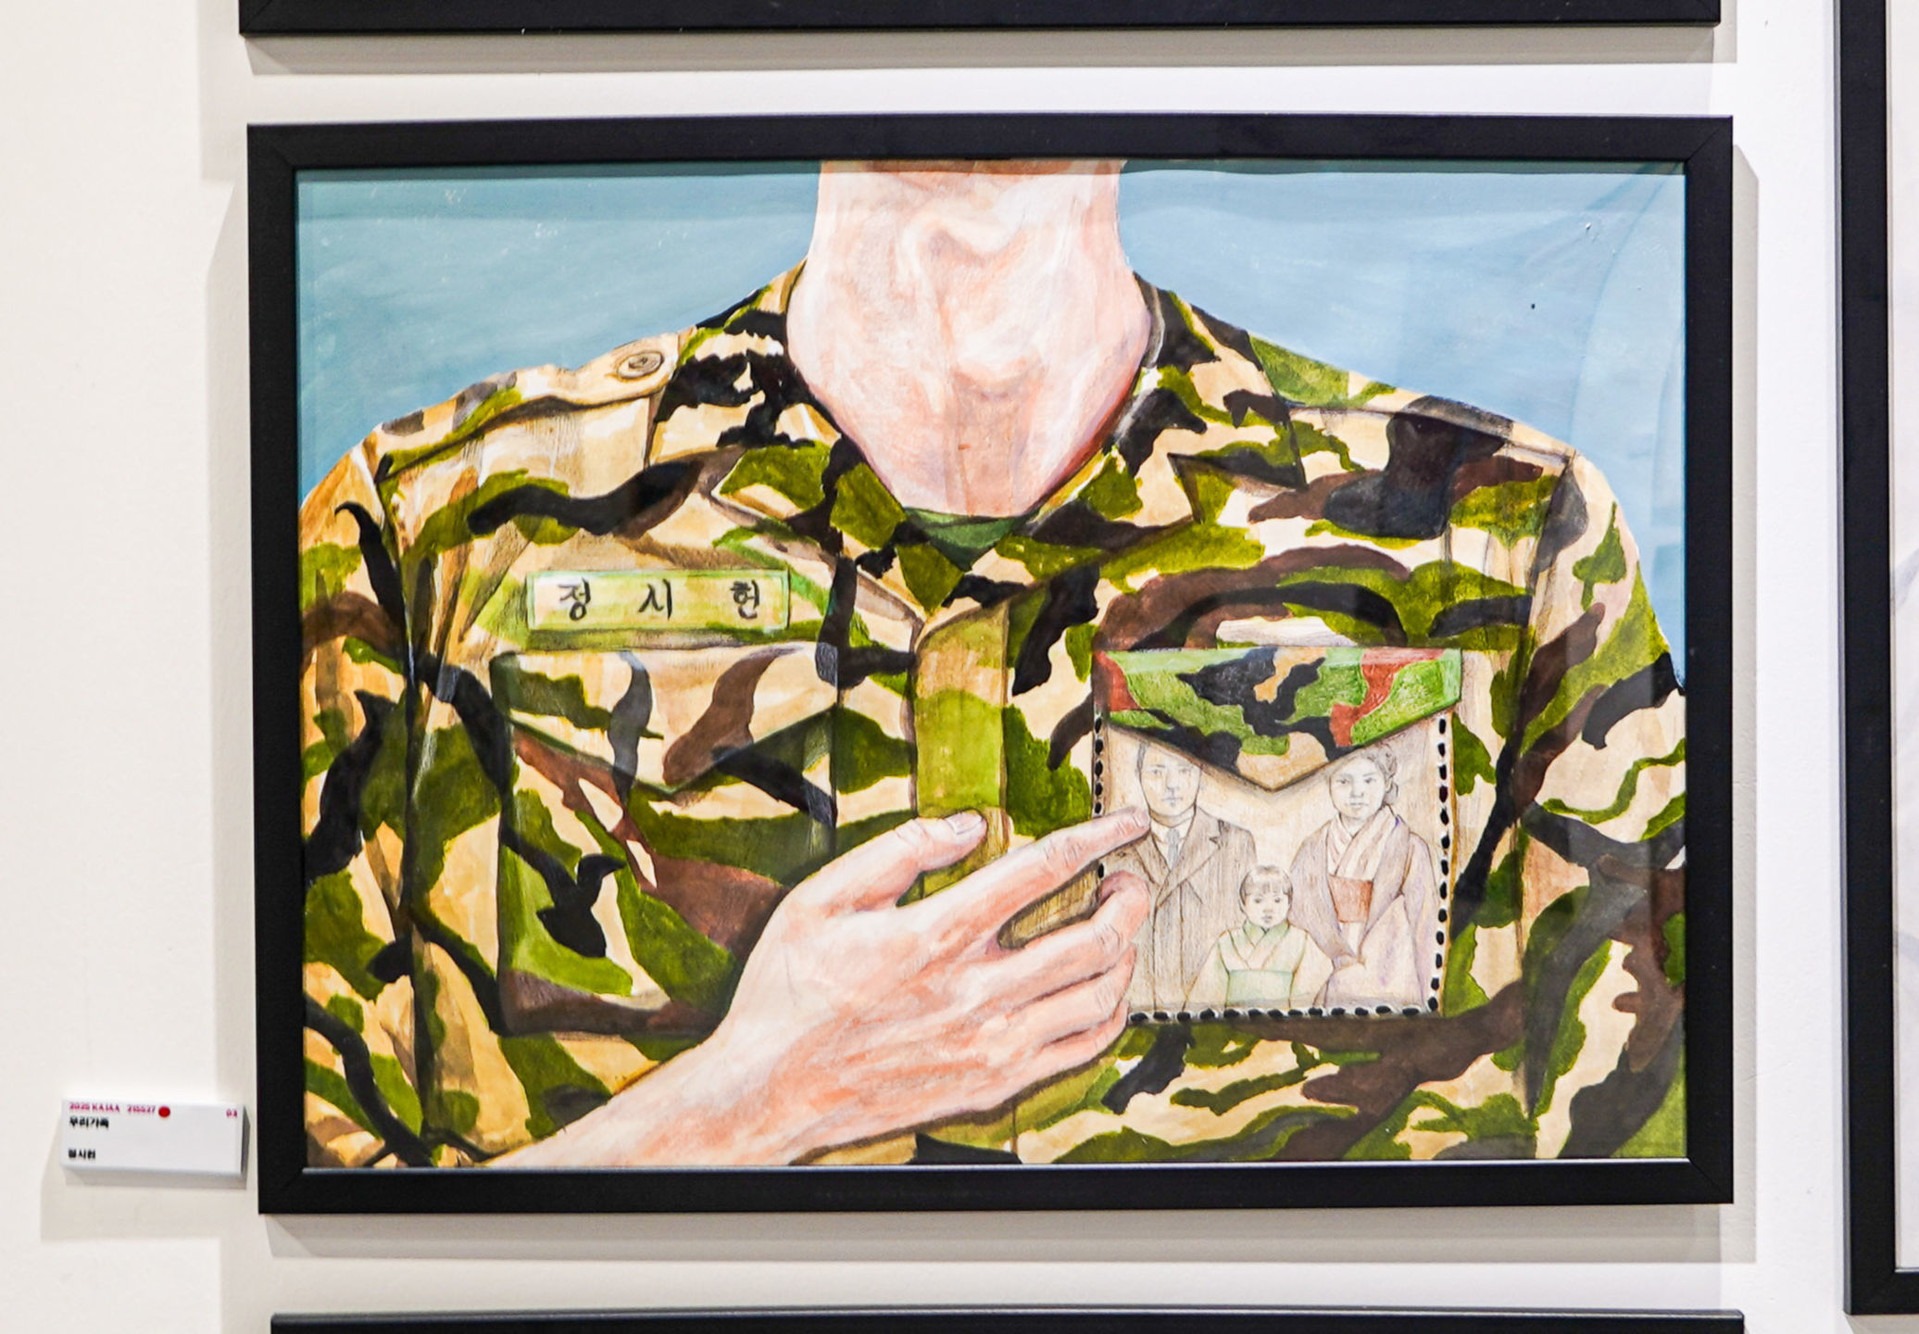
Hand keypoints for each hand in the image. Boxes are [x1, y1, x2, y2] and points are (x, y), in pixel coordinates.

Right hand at [499, 808, 1149, 1166]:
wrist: (770, 1091)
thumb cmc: (790, 993)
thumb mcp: (821, 899)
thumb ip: (899, 850)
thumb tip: (968, 825)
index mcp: (936, 935)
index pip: (1044, 869)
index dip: (1100, 836)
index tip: (1129, 823)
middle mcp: (975, 992)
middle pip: (1095, 938)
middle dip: (1130, 899)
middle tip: (1128, 881)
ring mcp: (991, 1044)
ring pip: (1100, 995)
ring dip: (1125, 953)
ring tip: (1116, 930)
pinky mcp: (994, 1083)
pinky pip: (1081, 1047)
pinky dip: (1108, 1011)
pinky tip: (1098, 988)